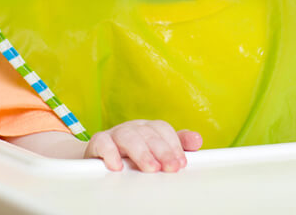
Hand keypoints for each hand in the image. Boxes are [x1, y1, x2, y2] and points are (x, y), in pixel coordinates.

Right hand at [83, 119, 201, 171]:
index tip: (181, 163)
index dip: (174, 144)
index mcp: (148, 127)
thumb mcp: (156, 150)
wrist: (99, 156)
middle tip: (171, 167)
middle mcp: (133, 127)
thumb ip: (177, 145)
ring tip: (151, 168)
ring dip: (141, 152)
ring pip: (129, 136)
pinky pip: (103, 143)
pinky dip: (110, 153)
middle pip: (149, 133)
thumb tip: (197, 141)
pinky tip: (117, 166)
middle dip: (162, 150)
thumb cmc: (132, 154)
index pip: (163, 129)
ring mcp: (116, 133)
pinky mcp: (98, 142)